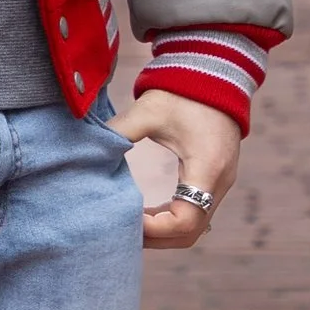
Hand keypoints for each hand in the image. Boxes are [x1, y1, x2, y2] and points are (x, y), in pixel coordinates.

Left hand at [108, 86, 240, 251]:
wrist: (215, 72)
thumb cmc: (182, 90)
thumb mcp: (149, 110)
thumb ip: (119, 132)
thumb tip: (87, 150)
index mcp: (207, 167)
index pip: (185, 221)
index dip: (154, 229)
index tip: (125, 219)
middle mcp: (220, 181)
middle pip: (191, 233)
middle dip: (157, 238)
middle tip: (123, 232)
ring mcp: (222, 182)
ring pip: (196, 227)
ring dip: (164, 231)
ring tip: (131, 225)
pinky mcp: (217, 178)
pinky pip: (197, 212)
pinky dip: (173, 219)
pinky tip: (147, 213)